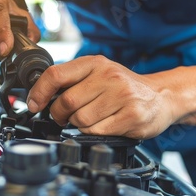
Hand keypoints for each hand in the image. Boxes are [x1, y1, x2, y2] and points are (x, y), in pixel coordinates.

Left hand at [26, 55, 175, 138]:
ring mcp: (121, 95)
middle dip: (59, 115)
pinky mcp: (131, 116)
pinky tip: (105, 125)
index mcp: (95, 63)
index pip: (55, 75)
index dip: (39, 93)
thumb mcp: (98, 73)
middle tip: (64, 117)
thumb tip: (39, 95)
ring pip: (80, 120)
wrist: (162, 96)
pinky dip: (94, 132)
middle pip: (66, 102)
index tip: (33, 104)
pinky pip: (97, 131)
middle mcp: (108, 76)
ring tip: (92, 118)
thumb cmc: (124, 86)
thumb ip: (72, 80)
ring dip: (79, 125)